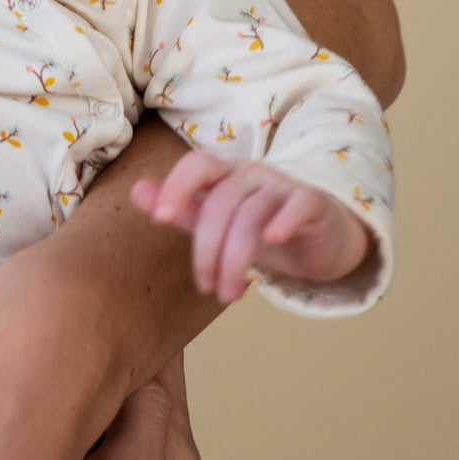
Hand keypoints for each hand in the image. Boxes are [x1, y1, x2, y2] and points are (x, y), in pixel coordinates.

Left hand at [131, 150, 369, 300]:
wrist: (321, 242)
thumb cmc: (262, 232)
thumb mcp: (221, 227)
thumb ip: (183, 211)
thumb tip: (137, 191)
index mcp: (226, 175)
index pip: (198, 164)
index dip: (177, 186)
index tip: (161, 219)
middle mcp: (252, 174)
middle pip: (221, 203)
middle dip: (208, 250)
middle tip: (206, 288)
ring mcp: (283, 186)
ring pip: (252, 215)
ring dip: (236, 260)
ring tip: (229, 295)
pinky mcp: (313, 203)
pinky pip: (298, 204)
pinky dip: (283, 221)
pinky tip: (272, 242)